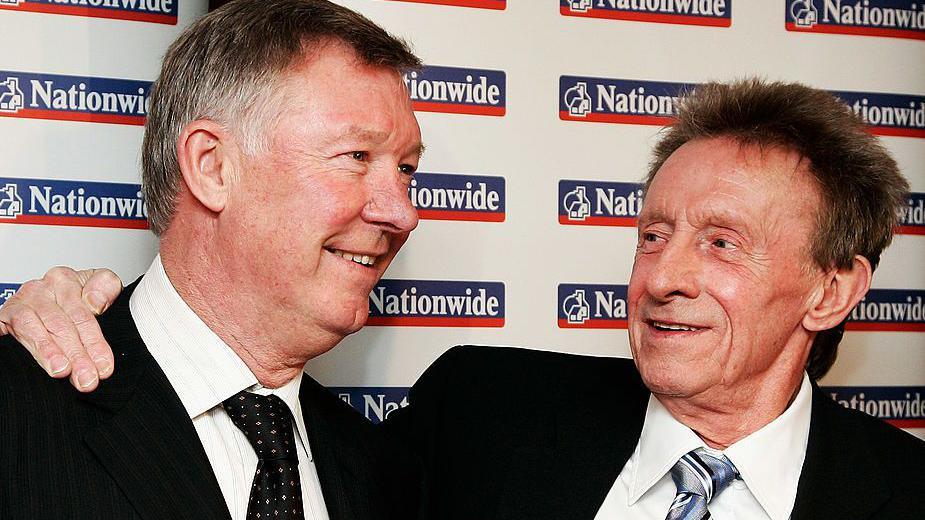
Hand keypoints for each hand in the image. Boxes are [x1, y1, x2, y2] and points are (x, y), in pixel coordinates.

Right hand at [0, 267, 122, 391]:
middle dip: (76, 355)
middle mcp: (42, 290)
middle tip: (86, 378)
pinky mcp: (3, 317)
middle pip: (60, 325)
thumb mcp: (100, 286)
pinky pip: (2, 327)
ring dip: (47, 352)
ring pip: (32, 328)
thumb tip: (95, 302)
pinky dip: (11, 341)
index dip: (95, 343)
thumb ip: (105, 288)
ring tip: (61, 370)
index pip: (83, 316)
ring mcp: (21, 304)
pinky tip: (19, 357)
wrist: (52, 293)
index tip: (104, 366)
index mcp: (66, 281)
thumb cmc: (77, 296)